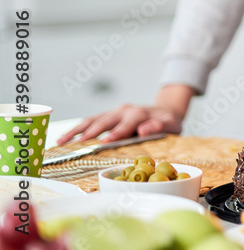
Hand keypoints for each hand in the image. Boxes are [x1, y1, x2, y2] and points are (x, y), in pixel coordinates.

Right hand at [57, 84, 193, 143]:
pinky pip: (90, 121)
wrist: (165, 111)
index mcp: (138, 113)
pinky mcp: (108, 115)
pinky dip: (77, 129)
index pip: (125, 125)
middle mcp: (124, 110)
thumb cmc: (168, 122)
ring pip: (92, 120)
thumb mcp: (171, 125)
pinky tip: (64, 139)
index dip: (115, 133)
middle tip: (76, 145)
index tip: (104, 142)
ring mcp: (114, 112)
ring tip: (60, 142)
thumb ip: (159, 126)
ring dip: (76, 130)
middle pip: (104, 121)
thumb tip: (144, 129)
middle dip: (90, 133)